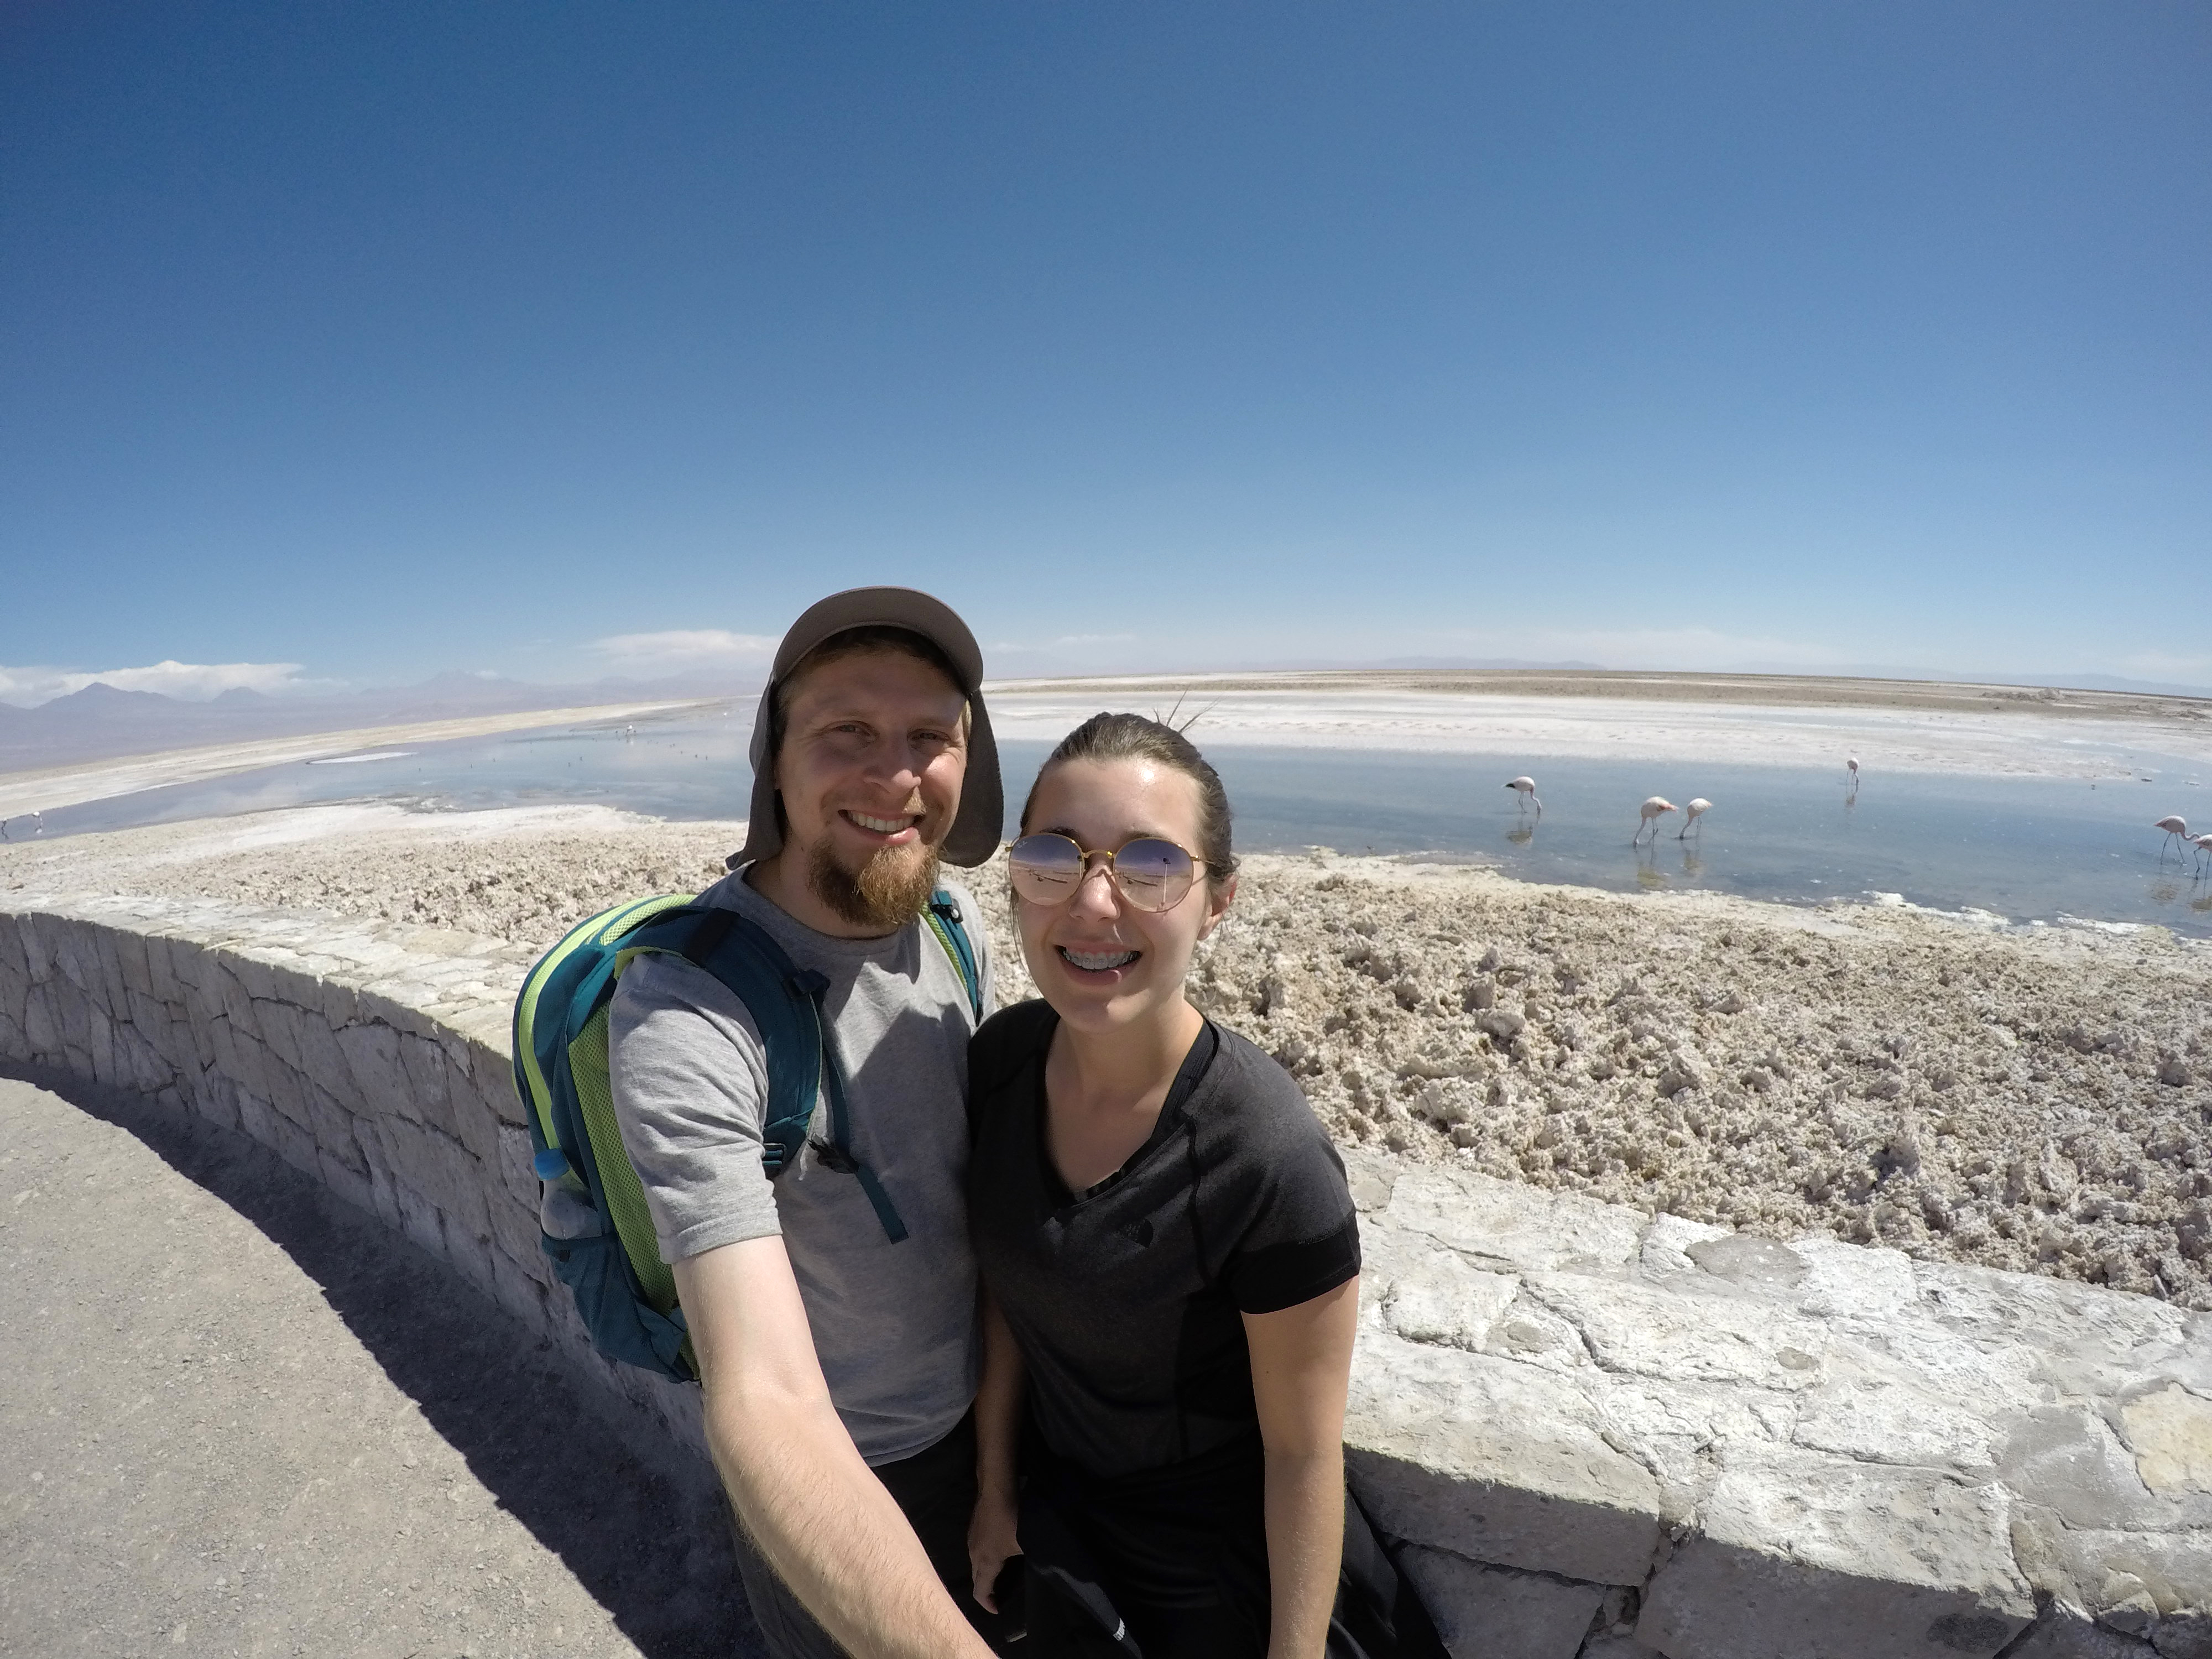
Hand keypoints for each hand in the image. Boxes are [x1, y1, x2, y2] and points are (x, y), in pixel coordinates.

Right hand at [967, 1487, 1021, 1613]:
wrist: (997, 1486)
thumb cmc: (1011, 1517)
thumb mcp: (1026, 1542)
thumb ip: (1032, 1559)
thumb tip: (1043, 1568)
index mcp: (985, 1562)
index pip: (980, 1591)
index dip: (988, 1604)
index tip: (998, 1610)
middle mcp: (974, 1553)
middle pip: (976, 1579)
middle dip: (987, 1590)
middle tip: (1002, 1595)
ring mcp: (971, 1538)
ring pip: (975, 1563)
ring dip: (986, 1573)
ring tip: (1001, 1575)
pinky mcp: (974, 1526)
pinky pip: (977, 1549)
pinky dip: (986, 1558)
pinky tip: (999, 1552)